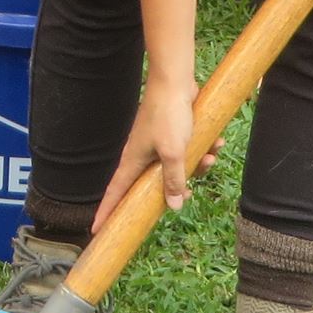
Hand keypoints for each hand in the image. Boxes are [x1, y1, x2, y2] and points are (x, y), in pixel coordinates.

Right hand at [94, 79, 199, 229]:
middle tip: (189, 193)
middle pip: (152, 186)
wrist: (176, 82)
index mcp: (133, 161)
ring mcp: (158, 146)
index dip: (106, 211)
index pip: (115, 192)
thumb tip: (174, 207)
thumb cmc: (169, 115)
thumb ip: (173, 181)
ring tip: (210, 157)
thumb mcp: (174, 152)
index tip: (96, 230)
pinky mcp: (173, 137)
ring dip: (197, 166)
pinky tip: (215, 143)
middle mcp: (142, 156)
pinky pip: (187, 154)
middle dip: (175, 190)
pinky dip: (202, 151)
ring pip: (176, 170)